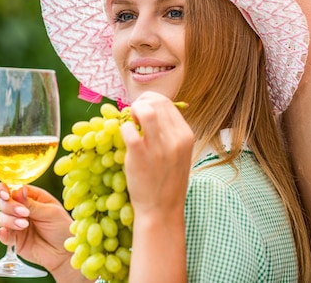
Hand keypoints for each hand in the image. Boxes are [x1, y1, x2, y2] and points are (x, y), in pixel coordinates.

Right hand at [0, 183, 82, 280]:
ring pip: (1, 217)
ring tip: (24, 225)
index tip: (6, 195)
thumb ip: (33, 204)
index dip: (6, 190)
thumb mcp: (51, 213)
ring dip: (9, 220)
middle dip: (9, 206)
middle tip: (23, 213)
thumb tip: (18, 190)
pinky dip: (2, 233)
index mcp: (32, 197)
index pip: (13, 188)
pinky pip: (3, 235)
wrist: (64, 253)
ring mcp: (16, 224)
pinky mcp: (14, 239)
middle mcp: (21, 208)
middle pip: (3, 202)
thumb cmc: (62, 228)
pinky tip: (4, 233)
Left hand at [120, 91, 194, 214]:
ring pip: (146, 111)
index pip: (168, 103)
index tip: (141, 109)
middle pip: (157, 103)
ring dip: (134, 110)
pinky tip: (124, 135)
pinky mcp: (140, 156)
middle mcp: (175, 139)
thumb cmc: (167, 181)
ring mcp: (158, 148)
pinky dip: (123, 127)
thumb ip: (169, 132)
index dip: (150, 100)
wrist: (161, 209)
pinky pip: (129, 129)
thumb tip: (150, 110)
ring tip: (131, 120)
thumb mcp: (178, 153)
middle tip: (133, 114)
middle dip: (141, 102)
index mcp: (186, 135)